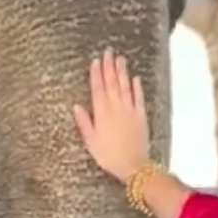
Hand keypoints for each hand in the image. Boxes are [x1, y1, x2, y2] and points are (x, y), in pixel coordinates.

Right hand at [73, 50, 150, 183]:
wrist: (133, 165)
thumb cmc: (109, 156)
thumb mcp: (91, 141)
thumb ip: (84, 122)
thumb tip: (76, 106)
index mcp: (102, 114)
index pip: (98, 89)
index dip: (96, 75)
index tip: (95, 61)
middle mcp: (116, 108)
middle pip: (112, 83)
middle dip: (109, 67)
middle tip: (108, 51)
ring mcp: (130, 111)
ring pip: (125, 87)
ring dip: (122, 72)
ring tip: (120, 58)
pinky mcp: (141, 116)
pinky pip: (139, 98)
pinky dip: (137, 87)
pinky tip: (135, 78)